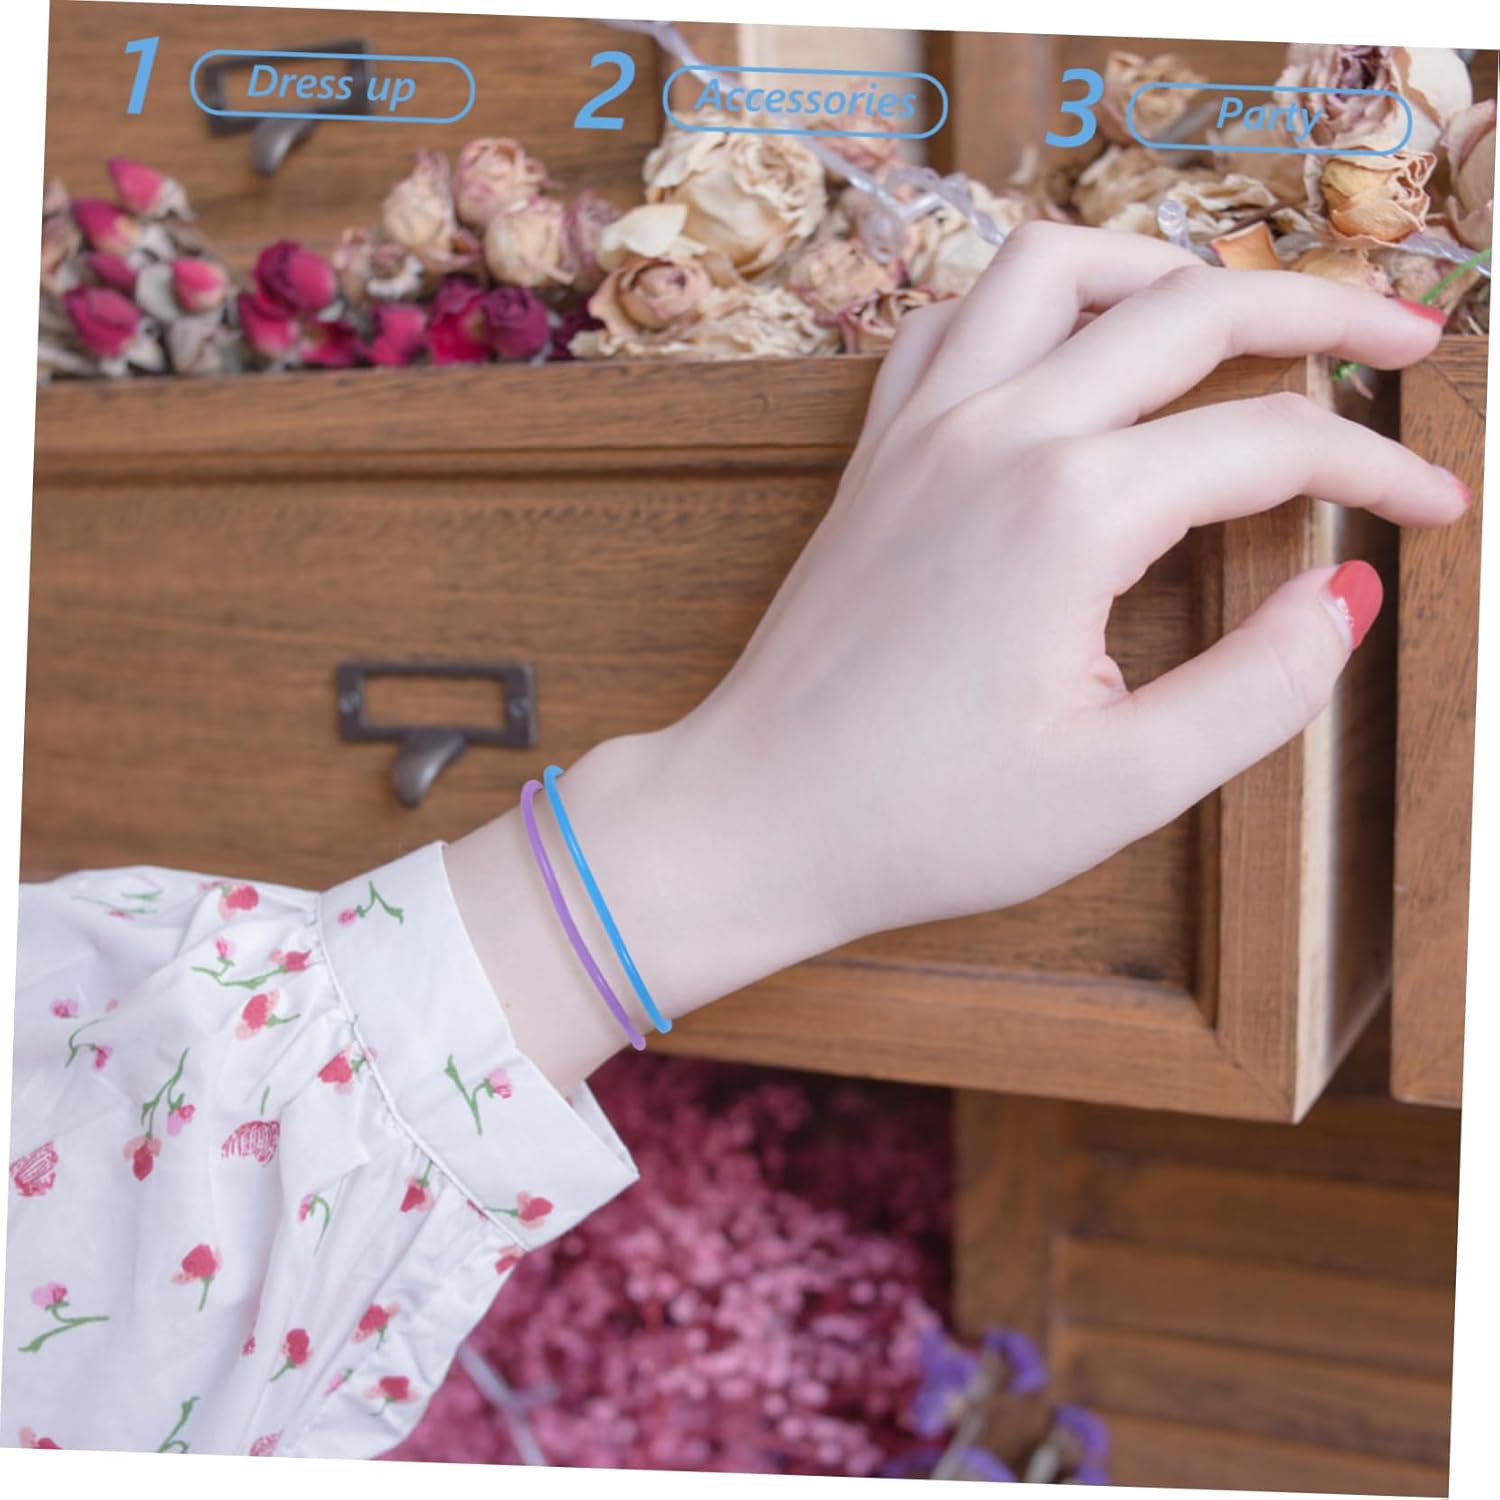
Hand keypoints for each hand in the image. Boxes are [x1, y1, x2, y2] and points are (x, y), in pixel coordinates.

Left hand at [447, 224, 1466, 1090]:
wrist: (756, 819)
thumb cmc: (922, 821)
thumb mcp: (1125, 785)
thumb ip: (1261, 685)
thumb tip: (1348, 593)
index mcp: (1071, 509)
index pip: (1272, 441)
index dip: (1380, 465)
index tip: (1440, 506)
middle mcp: (996, 431)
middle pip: (1190, 306)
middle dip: (1318, 306)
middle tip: (1400, 336)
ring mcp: (921, 428)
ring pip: (1059, 269)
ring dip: (1165, 270)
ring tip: (1237, 319)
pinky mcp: (876, 453)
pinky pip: (955, 321)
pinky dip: (1032, 304)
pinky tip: (1071, 353)